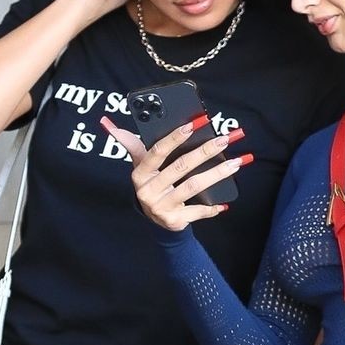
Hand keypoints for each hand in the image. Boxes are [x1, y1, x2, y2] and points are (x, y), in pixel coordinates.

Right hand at [101, 114, 250, 231]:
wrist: (155, 221)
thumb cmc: (152, 184)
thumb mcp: (140, 165)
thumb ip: (131, 144)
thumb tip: (108, 124)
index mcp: (140, 173)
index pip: (157, 152)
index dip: (175, 137)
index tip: (194, 123)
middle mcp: (148, 191)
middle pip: (181, 167)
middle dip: (205, 151)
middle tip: (225, 138)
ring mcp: (161, 207)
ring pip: (193, 187)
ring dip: (216, 174)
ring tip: (236, 163)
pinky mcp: (173, 221)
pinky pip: (196, 212)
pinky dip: (211, 208)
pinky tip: (224, 203)